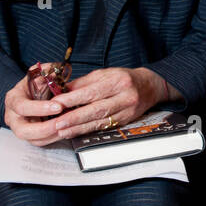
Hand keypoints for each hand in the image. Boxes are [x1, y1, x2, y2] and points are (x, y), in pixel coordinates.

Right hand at [3, 75, 66, 146]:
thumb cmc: (33, 85)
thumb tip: (55, 70)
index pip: (22, 107)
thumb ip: (46, 71)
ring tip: (66, 128)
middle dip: (44, 128)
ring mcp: (19, 128)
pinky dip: (52, 139)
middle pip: (23, 130)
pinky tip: (64, 132)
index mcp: (13, 99)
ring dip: (50, 136)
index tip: (58, 106)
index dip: (39, 108)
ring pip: (32, 139)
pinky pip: (39, 142)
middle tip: (62, 123)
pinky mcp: (29, 136)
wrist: (29, 94)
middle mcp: (12, 116)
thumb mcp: (38, 75)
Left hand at [48, 67, 176, 140]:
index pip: (92, 92)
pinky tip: (74, 132)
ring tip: (61, 130)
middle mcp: (125, 97)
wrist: (149, 87)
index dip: (73, 99)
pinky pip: (103, 127)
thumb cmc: (123, 78)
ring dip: (78, 128)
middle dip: (74, 118)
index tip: (56, 104)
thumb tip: (62, 91)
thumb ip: (83, 83)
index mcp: (118, 81)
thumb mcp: (104, 74)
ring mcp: (127, 111)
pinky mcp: (125, 122)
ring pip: (99, 122)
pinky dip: (86, 130)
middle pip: (96, 110)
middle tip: (57, 123)